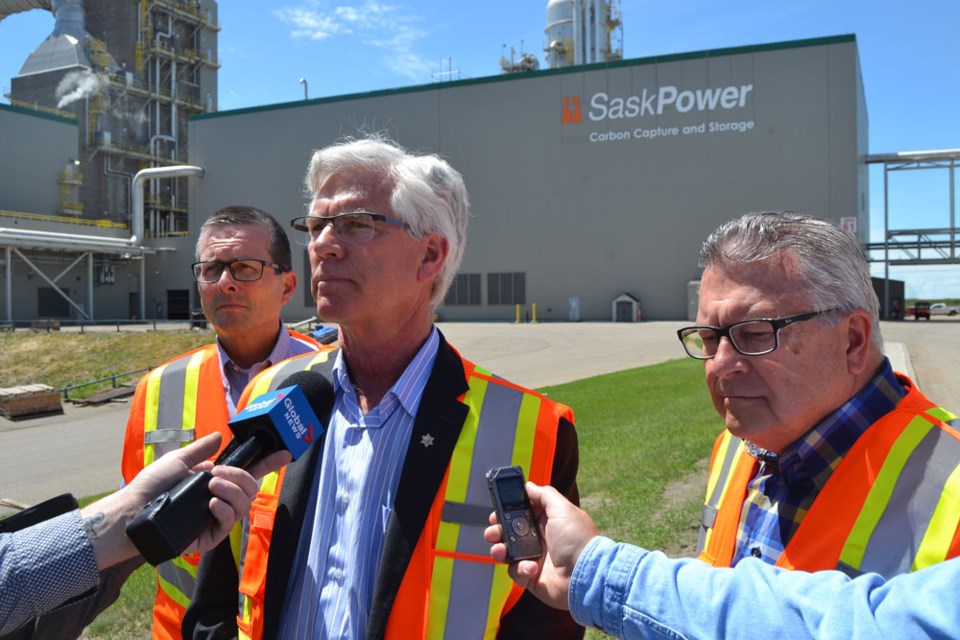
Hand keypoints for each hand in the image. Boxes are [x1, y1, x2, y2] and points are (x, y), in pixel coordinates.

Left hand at [83, 433, 290, 568]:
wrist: (131, 512)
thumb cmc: (150, 487)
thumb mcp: (177, 462)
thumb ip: (200, 450)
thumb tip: (219, 436)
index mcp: (215, 482)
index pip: (248, 472)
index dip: (268, 463)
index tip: (285, 453)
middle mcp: (219, 500)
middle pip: (250, 489)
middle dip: (240, 478)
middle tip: (217, 476)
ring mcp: (215, 519)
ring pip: (244, 505)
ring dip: (232, 492)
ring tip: (211, 488)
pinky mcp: (208, 537)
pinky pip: (229, 523)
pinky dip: (224, 510)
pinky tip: (211, 505)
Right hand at [483, 483, 599, 609]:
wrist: (586, 574)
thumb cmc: (577, 538)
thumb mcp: (562, 508)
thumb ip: (544, 495)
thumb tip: (529, 485)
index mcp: (545, 521)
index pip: (520, 513)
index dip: (506, 510)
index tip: (497, 509)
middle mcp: (538, 539)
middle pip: (508, 532)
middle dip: (497, 530)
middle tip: (494, 531)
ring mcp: (534, 558)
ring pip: (506, 552)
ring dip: (499, 549)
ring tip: (500, 550)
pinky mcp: (531, 577)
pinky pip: (515, 572)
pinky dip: (519, 569)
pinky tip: (530, 567)